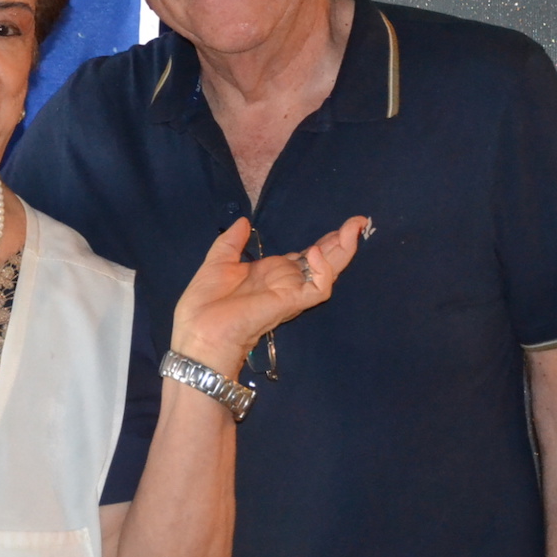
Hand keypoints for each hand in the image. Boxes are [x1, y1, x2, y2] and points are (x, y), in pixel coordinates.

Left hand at [171, 216, 367, 376]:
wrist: (198, 335)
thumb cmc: (203, 304)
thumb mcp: (217, 263)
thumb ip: (231, 242)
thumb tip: (244, 222)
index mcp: (269, 274)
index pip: (304, 257)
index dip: (323, 242)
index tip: (341, 226)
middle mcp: (285, 283)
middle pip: (322, 261)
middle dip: (341, 243)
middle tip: (358, 222)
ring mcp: (290, 294)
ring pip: (327, 273)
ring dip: (342, 251)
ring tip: (352, 229)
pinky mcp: (291, 303)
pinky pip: (318, 289)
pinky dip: (323, 270)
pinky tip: (316, 253)